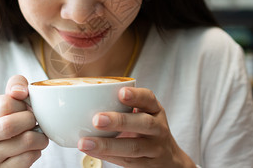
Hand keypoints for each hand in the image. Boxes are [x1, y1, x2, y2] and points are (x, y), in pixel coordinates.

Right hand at [0, 75, 47, 166]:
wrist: (4, 150)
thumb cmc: (10, 118)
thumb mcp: (12, 97)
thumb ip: (16, 84)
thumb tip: (20, 92)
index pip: (6, 104)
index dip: (24, 105)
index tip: (27, 108)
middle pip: (10, 125)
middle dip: (31, 120)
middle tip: (35, 121)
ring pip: (24, 142)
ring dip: (39, 136)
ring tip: (37, 134)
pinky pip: (28, 158)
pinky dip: (37, 151)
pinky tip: (32, 148)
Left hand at [78, 87, 195, 167]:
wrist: (168, 159)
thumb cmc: (146, 129)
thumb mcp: (144, 113)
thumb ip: (123, 106)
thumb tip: (85, 97)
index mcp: (155, 110)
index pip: (149, 99)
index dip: (136, 95)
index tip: (121, 92)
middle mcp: (159, 128)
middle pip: (144, 123)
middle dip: (120, 121)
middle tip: (97, 119)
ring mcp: (155, 148)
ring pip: (133, 147)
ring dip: (107, 145)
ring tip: (85, 143)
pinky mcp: (147, 165)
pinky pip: (126, 161)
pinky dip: (107, 156)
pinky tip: (91, 151)